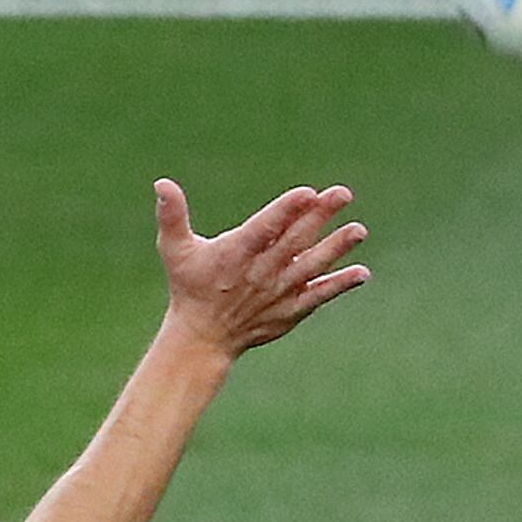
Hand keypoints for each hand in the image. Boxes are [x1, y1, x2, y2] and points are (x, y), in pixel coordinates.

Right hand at [154, 180, 371, 357]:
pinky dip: (339, 285)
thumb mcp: (174, 250)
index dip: (286, 211)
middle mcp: (260, 272)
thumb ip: (172, 216)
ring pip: (311, 266)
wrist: (202, 338)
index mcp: (236, 253)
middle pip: (294, 240)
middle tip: (343, 193)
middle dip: (319, 216)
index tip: (308, 194)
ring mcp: (278, 292)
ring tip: (358, 230)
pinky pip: (318, 296)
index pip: (264, 228)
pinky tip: (361, 273)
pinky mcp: (290, 310)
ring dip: (336, 248)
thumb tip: (161, 183)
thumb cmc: (189, 287)